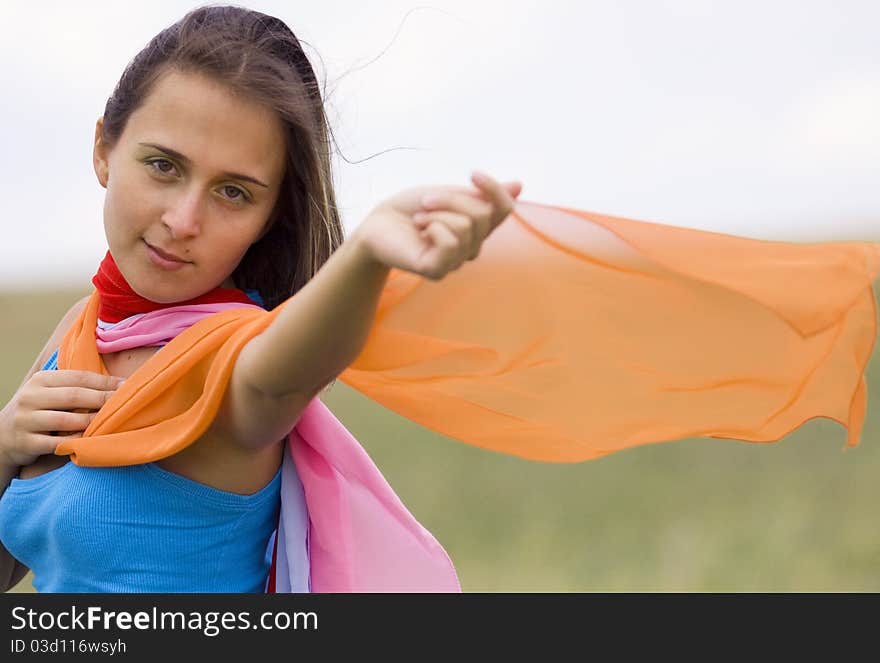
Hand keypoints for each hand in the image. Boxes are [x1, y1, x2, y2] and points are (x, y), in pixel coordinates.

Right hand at [0, 370, 123, 467]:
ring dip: (92, 422)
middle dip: (103, 399)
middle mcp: (30, 397)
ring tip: (112, 422)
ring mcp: (26, 420)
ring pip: (66, 420)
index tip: (127, 385)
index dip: (105, 382)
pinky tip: (91, 442)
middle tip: (125, 403)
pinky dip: (76, 442)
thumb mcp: (49, 392)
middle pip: (74, 396)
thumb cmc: (38, 411)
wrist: (2, 435)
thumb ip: (75, 386)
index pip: (78, 377)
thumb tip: (119, 383)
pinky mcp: (25, 442)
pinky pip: (56, 443)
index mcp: (40, 380)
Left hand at [352, 171, 521, 279]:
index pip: (504, 209)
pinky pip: (451, 242)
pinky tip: (419, 232)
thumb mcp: (448, 194)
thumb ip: (481, 195)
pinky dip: (433, 227)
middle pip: (482, 213)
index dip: (494, 189)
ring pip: (466, 226)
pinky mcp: (438, 270)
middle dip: (451, 199)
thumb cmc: (410, 209)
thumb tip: (520, 186)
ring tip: (419, 219)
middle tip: (425, 202)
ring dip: (437, 213)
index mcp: (476, 229)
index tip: (472, 172)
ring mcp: (455, 262)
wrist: (376, 224)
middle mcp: (471, 248)